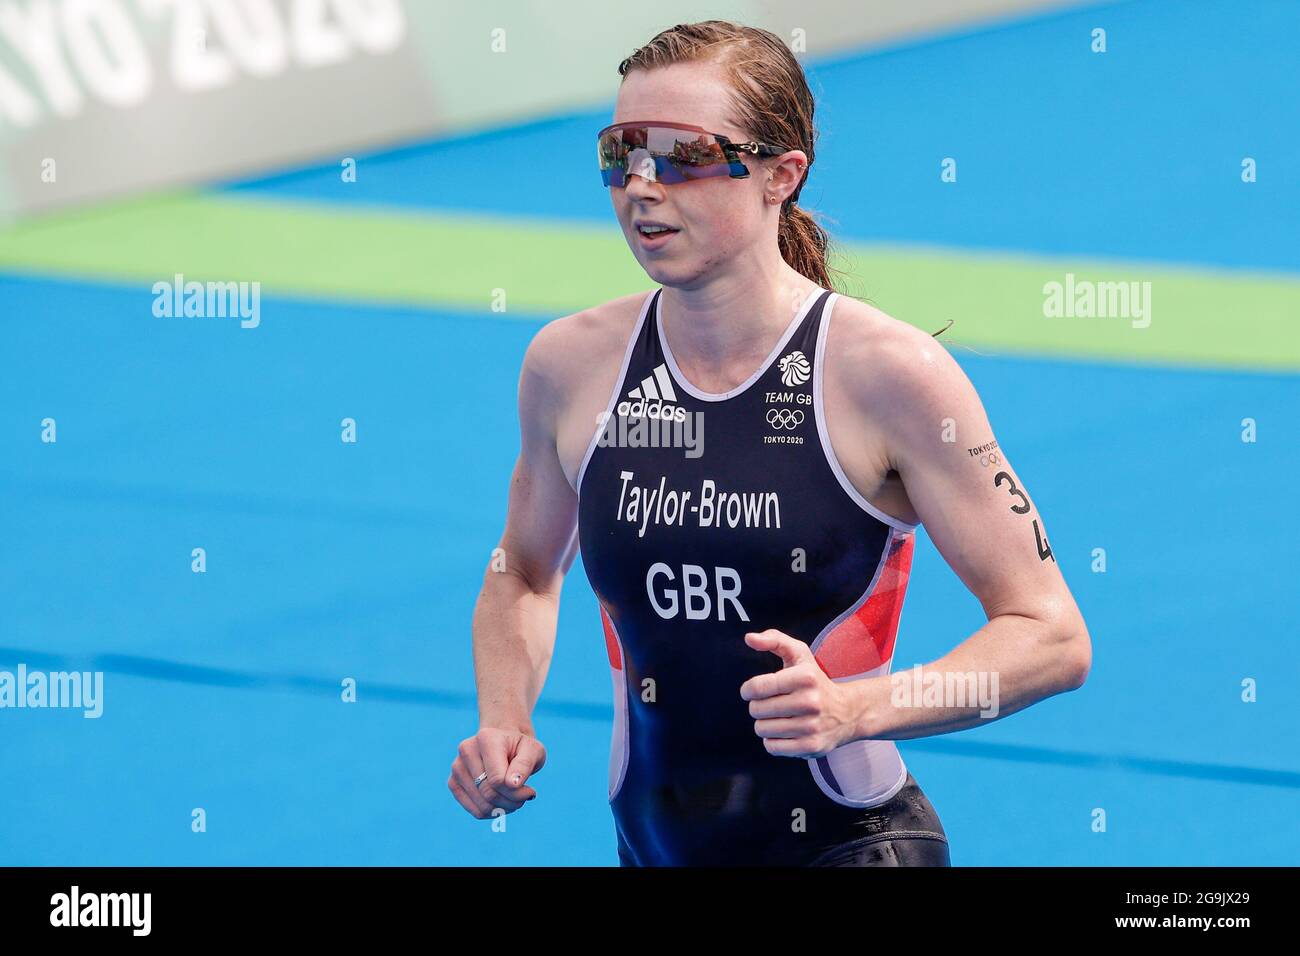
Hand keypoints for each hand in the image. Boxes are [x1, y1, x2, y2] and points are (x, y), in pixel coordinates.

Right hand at [448, 727, 545, 818]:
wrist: (505, 744)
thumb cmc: (521, 749)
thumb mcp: (534, 751)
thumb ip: (525, 765)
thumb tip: (512, 784)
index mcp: (486, 738)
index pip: (497, 780)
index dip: (517, 792)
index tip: (530, 791)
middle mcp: (466, 750)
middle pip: (489, 793)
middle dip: (512, 802)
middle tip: (525, 797)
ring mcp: (457, 767)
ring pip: (483, 806)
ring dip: (504, 809)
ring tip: (514, 799)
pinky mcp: (453, 783)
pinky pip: (475, 811)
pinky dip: (493, 813)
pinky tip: (502, 802)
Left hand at [739, 629, 859, 757]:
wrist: (848, 712)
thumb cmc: (815, 681)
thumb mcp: (800, 655)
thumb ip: (774, 640)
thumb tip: (749, 638)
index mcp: (805, 677)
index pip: (757, 687)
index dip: (748, 690)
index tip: (752, 691)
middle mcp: (810, 702)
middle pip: (757, 710)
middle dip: (758, 706)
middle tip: (771, 704)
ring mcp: (811, 726)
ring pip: (762, 729)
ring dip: (765, 723)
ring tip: (779, 717)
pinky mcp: (810, 746)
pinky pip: (772, 747)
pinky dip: (773, 740)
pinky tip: (785, 731)